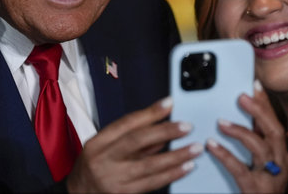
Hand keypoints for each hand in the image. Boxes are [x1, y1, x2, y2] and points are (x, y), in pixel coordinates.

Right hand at [66, 97, 201, 192]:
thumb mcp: (103, 147)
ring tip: (194, 148)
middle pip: (137, 141)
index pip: (126, 123)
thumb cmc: (93, 167)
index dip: (149, 113)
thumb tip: (161, 126)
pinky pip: (152, 183)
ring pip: (149, 165)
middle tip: (186, 126)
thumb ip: (130, 137)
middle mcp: (104, 159)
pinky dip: (171, 174)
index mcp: (98, 142)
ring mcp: (114, 179)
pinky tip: (185, 167)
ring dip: (176, 156)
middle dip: (165, 132)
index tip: (169, 103)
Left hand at [205, 80, 287, 192]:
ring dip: (239, 131)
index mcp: (280, 155)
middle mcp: (280, 163)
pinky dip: (225, 155)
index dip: (265, 103)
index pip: (275, 124)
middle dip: (258, 110)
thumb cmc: (259, 188)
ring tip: (221, 121)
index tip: (255, 85)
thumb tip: (237, 117)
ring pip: (259, 147)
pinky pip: (240, 169)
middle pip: (274, 131)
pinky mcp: (256, 189)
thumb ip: (254, 143)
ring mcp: (270, 177)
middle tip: (241, 96)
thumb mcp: (261, 164)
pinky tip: (211, 145)